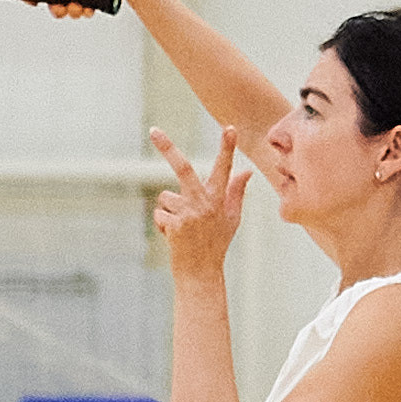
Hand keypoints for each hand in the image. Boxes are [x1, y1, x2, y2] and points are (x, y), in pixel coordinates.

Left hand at [148, 125, 248, 282]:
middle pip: (183, 168)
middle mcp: (204, 203)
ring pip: (166, 197)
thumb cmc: (216, 244)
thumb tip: (246, 171)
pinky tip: (174, 236)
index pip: (224, 169)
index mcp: (218, 199)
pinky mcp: (175, 225)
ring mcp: (188, 214)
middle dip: (167, 147)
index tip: (229, 128)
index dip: (226, 148)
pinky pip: (159, 213)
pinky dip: (163, 223)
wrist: (200, 274)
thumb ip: (236, 192)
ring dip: (168, 210)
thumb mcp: (232, 218)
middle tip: (153, 129)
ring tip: (182, 228)